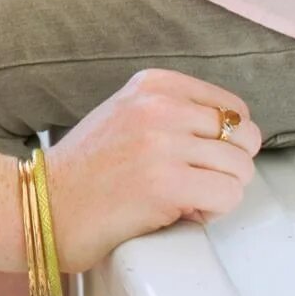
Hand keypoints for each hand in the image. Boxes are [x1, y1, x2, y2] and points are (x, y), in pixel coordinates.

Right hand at [45, 68, 261, 272]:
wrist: (50, 201)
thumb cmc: (89, 166)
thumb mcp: (128, 113)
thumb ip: (174, 111)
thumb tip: (234, 131)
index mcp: (152, 83)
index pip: (231, 105)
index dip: (227, 140)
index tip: (202, 156)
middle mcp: (160, 106)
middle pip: (244, 136)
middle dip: (230, 166)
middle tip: (199, 181)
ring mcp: (163, 143)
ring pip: (240, 168)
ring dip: (220, 191)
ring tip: (185, 197)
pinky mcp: (166, 184)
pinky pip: (227, 196)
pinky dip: (213, 211)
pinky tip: (181, 212)